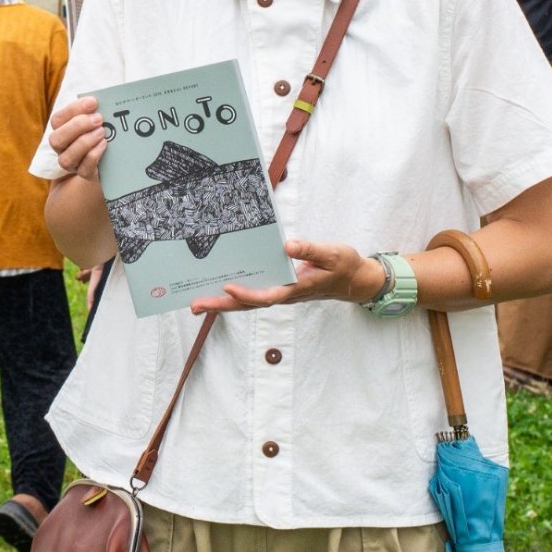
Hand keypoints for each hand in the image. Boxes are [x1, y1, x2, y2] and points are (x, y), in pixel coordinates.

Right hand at [46, 96, 106, 181]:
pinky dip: (93, 155)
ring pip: (66, 158)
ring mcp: (71, 163)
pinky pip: (83, 169)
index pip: (58, 119)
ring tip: (101, 132)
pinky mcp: (84, 173)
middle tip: (98, 118)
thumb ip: (93, 111)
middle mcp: (61, 148)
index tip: (93, 102)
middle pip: (56, 139)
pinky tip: (104, 144)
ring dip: (84, 142)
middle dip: (77, 127)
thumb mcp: (94, 120)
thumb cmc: (98, 132)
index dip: (74, 109)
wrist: (109, 157)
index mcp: (60, 130)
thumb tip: (100, 101)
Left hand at [188, 238, 383, 314]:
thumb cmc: (343, 265)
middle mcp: (285, 294)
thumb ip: (310, 250)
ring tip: (197, 304)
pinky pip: (253, 295)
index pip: (267, 296)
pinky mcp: (279, 289)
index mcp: (296, 289)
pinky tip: (218, 291)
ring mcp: (281, 293)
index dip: (247, 295)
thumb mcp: (332, 253)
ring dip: (223, 304)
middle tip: (195, 306)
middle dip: (222, 305)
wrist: (355, 280)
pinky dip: (234, 296)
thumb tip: (288, 245)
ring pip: (248, 303)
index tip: (228, 288)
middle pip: (249, 304)